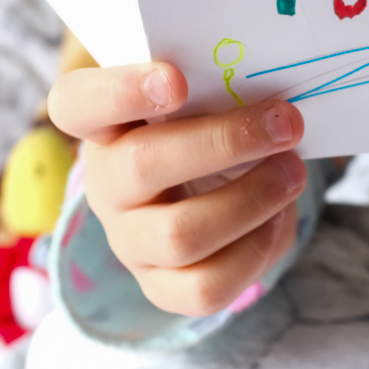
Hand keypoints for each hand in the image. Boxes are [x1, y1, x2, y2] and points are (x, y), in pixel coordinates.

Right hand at [47, 61, 306, 316]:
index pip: (76, 104)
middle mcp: (105, 186)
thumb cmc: (206, 127)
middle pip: (140, 167)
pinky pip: (205, 287)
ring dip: (251, 199)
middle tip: (284, 123)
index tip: (176, 80)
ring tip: (292, 172)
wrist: (215, 186)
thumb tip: (270, 94)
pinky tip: (277, 217)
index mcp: (101, 125)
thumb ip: (216, 85)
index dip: (119, 91)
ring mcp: (128, 242)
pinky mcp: (161, 288)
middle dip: (224, 142)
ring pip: (178, 234)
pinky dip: (254, 250)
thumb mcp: (201, 98)